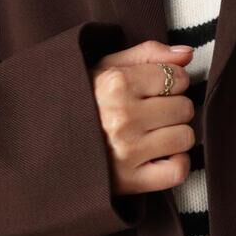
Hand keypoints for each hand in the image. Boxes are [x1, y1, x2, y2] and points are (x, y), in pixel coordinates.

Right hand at [94, 40, 197, 192]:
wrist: (48, 144)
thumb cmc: (82, 101)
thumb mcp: (105, 67)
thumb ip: (147, 54)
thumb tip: (187, 54)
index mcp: (116, 84)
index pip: (177, 78)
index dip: (172, 82)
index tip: (155, 90)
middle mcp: (122, 117)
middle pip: (184, 108)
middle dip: (174, 108)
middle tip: (152, 114)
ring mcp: (127, 151)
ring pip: (185, 137)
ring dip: (175, 136)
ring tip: (154, 135)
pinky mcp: (130, 181)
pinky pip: (177, 171)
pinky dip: (176, 164)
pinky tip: (160, 156)